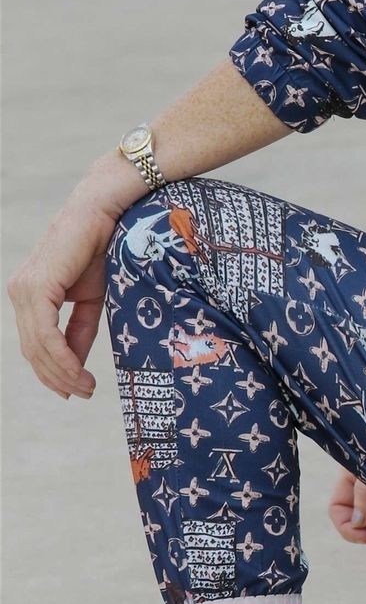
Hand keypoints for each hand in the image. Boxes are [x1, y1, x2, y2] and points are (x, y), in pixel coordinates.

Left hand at [7, 181, 122, 400]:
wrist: (107, 210)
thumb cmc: (103, 246)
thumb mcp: (92, 297)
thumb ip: (80, 328)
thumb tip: (75, 362)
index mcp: (30, 293)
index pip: (36, 343)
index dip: (54, 371)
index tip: (76, 390)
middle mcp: (21, 292)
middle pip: (34, 350)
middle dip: (58, 378)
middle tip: (84, 393)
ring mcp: (25, 289)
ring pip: (38, 346)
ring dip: (63, 372)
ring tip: (86, 387)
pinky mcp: (37, 287)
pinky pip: (46, 334)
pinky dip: (62, 357)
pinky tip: (78, 370)